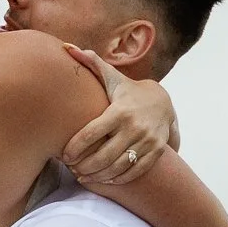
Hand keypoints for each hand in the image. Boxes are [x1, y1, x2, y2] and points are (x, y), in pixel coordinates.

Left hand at [62, 53, 176, 187]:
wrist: (162, 101)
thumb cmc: (128, 90)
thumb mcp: (112, 77)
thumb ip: (90, 64)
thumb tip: (67, 47)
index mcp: (120, 110)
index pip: (92, 133)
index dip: (75, 148)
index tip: (64, 155)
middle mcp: (134, 127)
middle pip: (104, 155)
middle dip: (85, 166)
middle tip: (72, 169)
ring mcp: (147, 141)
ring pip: (119, 166)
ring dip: (99, 175)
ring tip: (84, 176)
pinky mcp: (156, 151)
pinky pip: (136, 171)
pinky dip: (119, 179)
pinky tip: (105, 179)